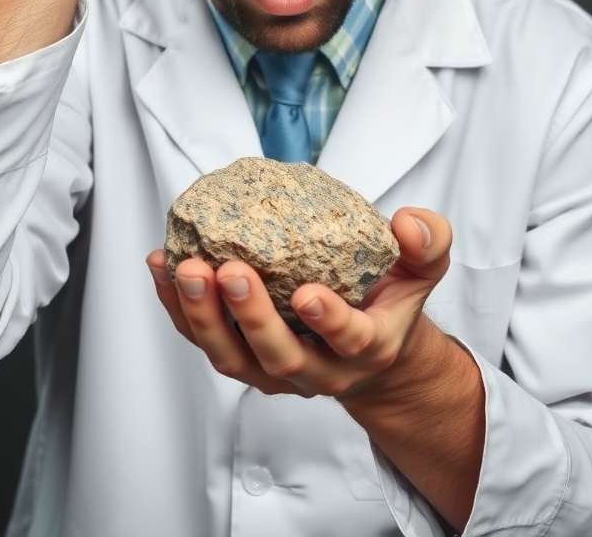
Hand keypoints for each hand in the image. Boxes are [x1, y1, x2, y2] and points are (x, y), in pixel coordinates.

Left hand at [146, 208, 451, 398]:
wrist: (367, 345)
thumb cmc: (388, 300)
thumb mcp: (423, 270)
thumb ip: (428, 243)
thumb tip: (407, 223)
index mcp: (367, 346)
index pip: (349, 341)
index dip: (328, 321)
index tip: (306, 293)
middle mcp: (319, 369)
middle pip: (279, 357)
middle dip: (249, 317)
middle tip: (228, 270)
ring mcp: (275, 370)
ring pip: (232, 357)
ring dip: (202, 317)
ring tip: (183, 270)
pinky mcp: (242, 358)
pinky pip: (204, 340)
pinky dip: (178, 309)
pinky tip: (163, 269)